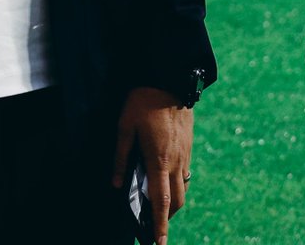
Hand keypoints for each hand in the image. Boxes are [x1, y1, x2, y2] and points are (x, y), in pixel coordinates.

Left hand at [113, 87, 193, 244]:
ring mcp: (184, 153)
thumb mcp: (125, 126)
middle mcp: (175, 161)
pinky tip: (165, 175)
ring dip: (173, 200)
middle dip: (167, 217)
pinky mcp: (189, 144)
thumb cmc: (144, 101)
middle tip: (155, 226)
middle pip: (176, 200)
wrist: (171, 77)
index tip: (159, 244)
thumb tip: (116, 184)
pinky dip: (177, 181)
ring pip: (183, 186)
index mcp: (158, 160)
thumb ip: (120, 157)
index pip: (161, 201)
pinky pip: (185, 171)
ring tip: (158, 202)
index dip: (159, 225)